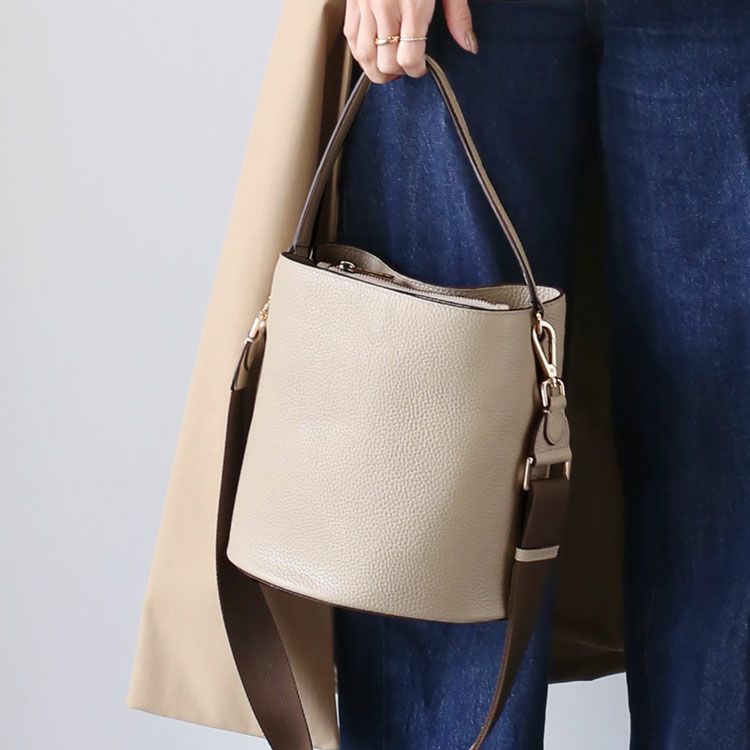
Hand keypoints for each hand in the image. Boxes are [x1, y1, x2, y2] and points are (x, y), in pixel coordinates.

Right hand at [344, 0, 477, 82]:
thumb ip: (458, 15)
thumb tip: (469, 46)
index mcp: (413, 5)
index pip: (409, 57)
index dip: (416, 70)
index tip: (421, 68)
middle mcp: (386, 7)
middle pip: (385, 62)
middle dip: (396, 73)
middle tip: (405, 70)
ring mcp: (365, 4)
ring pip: (363, 55)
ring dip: (374, 70)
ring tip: (387, 70)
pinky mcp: (352, 0)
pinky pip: (350, 36)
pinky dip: (359, 52)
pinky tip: (370, 53)